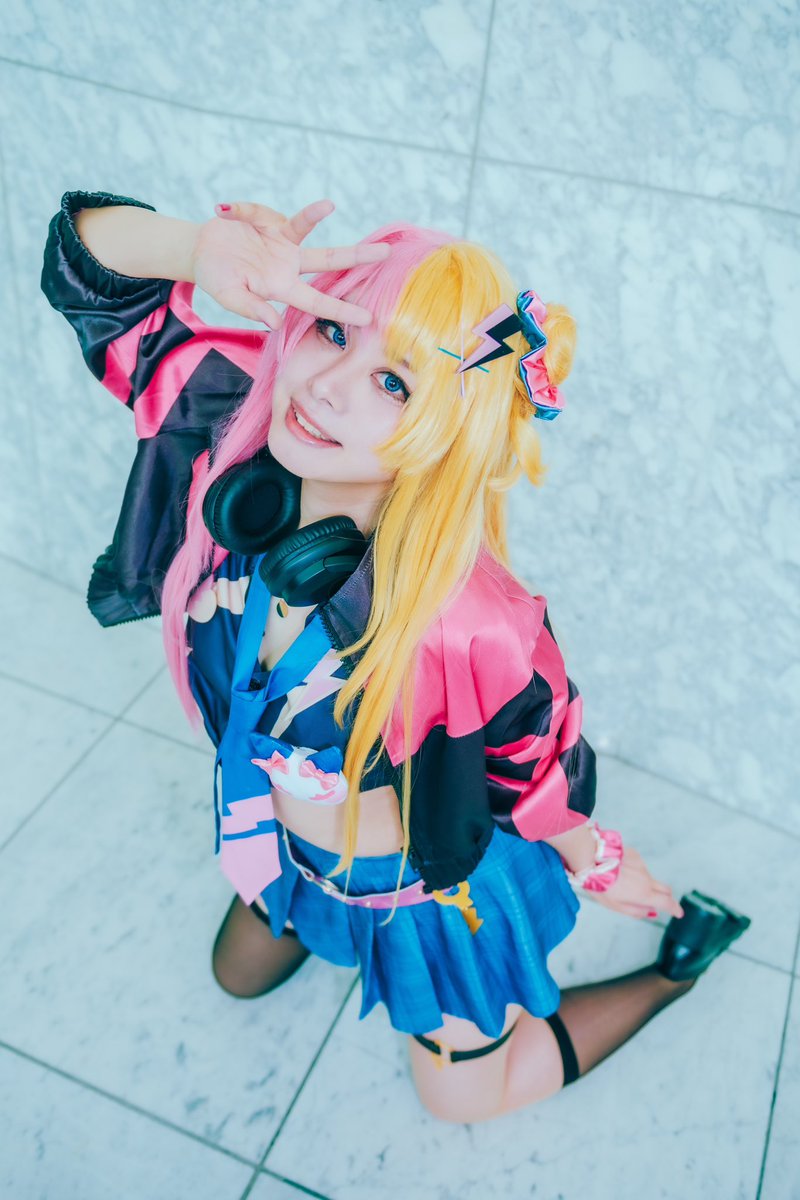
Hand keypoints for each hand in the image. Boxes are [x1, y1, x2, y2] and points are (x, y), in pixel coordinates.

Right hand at [190, 198, 390, 328]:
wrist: (200, 251)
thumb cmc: (216, 277)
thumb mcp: (229, 297)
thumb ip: (251, 308)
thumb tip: (274, 323)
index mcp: (282, 288)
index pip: (318, 302)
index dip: (342, 310)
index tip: (368, 319)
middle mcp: (289, 265)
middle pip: (330, 260)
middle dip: (358, 257)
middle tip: (387, 253)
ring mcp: (281, 241)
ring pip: (306, 228)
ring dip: (315, 214)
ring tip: (328, 205)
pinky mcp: (268, 220)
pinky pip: (259, 210)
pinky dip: (242, 209)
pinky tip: (223, 210)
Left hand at [581, 845, 684, 920]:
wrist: (591, 858)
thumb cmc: (600, 885)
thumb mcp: (616, 906)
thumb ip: (636, 911)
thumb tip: (651, 913)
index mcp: (643, 894)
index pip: (666, 902)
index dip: (674, 908)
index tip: (679, 913)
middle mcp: (646, 878)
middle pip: (664, 889)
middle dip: (665, 897)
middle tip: (657, 902)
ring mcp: (641, 865)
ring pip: (648, 877)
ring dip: (642, 882)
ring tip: (620, 883)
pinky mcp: (634, 854)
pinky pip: (638, 866)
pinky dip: (633, 871)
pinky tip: (618, 869)